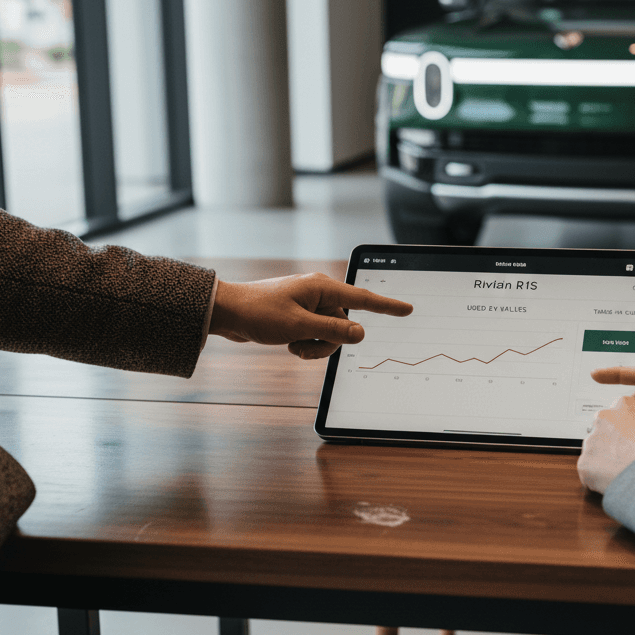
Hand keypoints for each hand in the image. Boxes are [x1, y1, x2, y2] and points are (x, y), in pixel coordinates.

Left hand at [209, 272, 412, 358]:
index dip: (387, 306)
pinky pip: (316, 335)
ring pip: (330, 333)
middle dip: (329, 342)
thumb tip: (361, 333)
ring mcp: (310, 306)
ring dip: (315, 346)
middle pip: (344, 325)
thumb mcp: (299, 326)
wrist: (227, 313)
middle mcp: (319, 294)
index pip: (363, 299)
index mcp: (322, 288)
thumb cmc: (259, 313)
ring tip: (293, 346)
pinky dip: (306, 344)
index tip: (408, 308)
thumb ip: (333, 330)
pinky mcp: (300, 316)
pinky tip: (288, 343)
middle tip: (303, 346)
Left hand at [577, 394, 634, 493]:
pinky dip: (598, 479)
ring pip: (595, 451)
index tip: (634, 442)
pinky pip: (589, 472)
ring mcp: (592, 440)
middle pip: (603, 431)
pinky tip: (615, 483)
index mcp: (625, 404)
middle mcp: (604, 418)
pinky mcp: (584, 463)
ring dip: (605, 461)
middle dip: (613, 444)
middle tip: (629, 459)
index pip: (619, 414)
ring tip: (625, 473)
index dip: (628, 431)